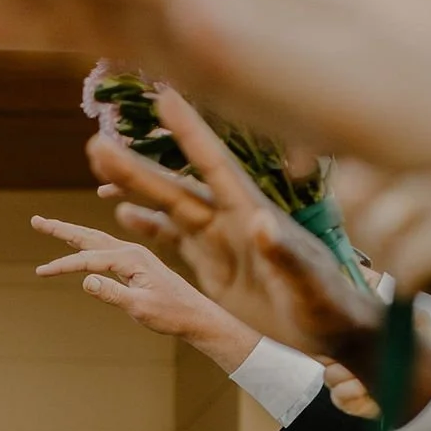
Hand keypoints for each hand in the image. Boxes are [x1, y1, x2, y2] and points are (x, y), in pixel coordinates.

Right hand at [30, 217, 259, 368]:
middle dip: (61, 229)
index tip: (40, 272)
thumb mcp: (140, 308)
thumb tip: (84, 280)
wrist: (198, 316)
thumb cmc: (172, 315)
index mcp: (132, 258)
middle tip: (35, 220)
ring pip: (96, 239)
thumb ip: (112, 293)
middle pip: (89, 235)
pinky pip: (105, 248)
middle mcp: (132, 251)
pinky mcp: (137, 262)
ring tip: (50, 227)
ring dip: (72, 233)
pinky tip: (81, 245)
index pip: (88, 259)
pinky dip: (87, 243)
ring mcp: (135, 255)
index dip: (62, 265)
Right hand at [86, 85, 403, 376]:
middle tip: (96, 145)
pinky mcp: (216, 265)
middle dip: (137, 166)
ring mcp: (222, 240)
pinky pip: (174, 237)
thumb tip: (257, 221)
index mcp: (252, 214)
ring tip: (98, 164)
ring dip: (135, 186)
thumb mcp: (309, 283)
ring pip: (169, 206)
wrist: (335, 333)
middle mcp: (233, 220)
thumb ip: (284, 253)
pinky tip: (121, 212)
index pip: (214, 166)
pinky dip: (147, 224)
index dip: (190, 132)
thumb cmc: (330, 305)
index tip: (164, 97)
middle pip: (176, 185)